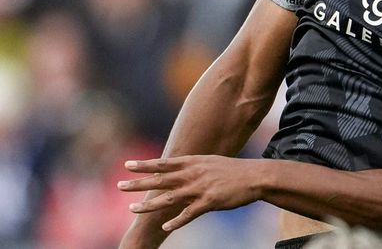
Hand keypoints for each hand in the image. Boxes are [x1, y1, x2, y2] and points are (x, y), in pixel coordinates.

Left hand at [119, 156, 264, 231]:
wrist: (255, 177)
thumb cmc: (233, 171)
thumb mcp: (210, 162)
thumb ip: (192, 166)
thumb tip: (177, 167)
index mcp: (194, 162)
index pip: (164, 163)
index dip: (145, 165)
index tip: (127, 165)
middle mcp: (194, 174)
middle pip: (161, 179)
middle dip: (138, 183)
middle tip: (119, 185)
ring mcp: (201, 188)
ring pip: (170, 197)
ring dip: (149, 204)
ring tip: (132, 209)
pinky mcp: (210, 202)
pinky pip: (189, 213)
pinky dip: (176, 220)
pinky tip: (165, 226)